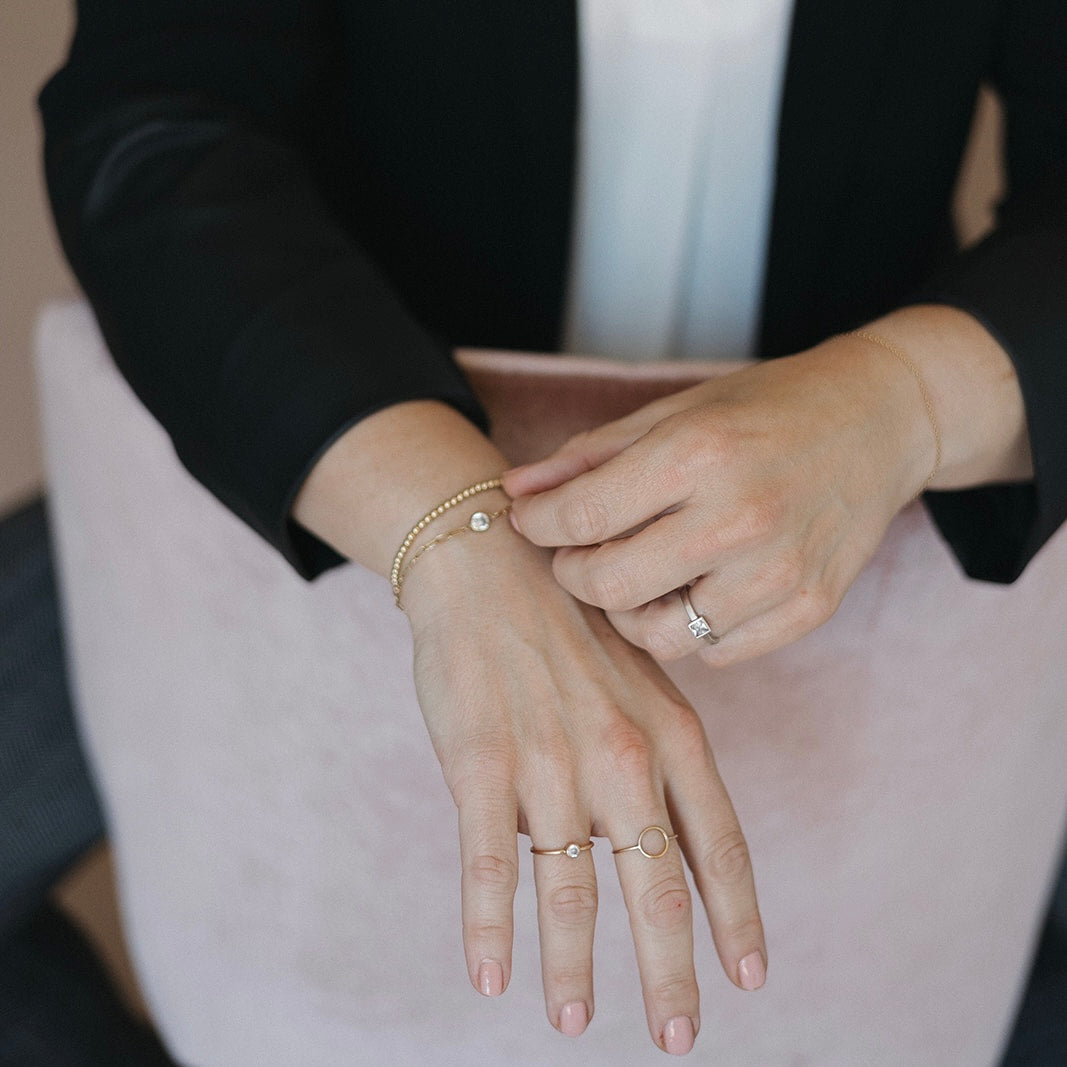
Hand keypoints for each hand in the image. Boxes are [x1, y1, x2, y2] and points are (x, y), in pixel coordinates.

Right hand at [404, 529, 765, 1053]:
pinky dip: (490, 928)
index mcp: (669, 734)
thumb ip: (663, 759)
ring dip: (575, 965)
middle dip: (671, 971)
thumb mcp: (641, 680)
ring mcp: (551, 762)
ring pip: (571, 889)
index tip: (749, 978)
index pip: (718, 844)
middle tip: (679, 1037)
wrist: (491, 561)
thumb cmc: (568, 628)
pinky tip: (491, 976)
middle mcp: (622, 756)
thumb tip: (680, 841)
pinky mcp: (482, 764)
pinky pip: (491, 864)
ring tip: (575, 1021)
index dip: (736, 917)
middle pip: (657, 885)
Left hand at [503, 335, 936, 666]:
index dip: (537, 525)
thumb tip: (514, 493)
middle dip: (574, 573)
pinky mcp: (810, 608)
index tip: (530, 522)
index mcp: (699, 454)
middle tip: (579, 553)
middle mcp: (740, 517)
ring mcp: (780, 571)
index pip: (581, 516)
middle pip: (608, 586)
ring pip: (657, 636)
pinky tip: (695, 587)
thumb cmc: (765, 409)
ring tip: (638, 572)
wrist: (879, 421)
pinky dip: (690, 626)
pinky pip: (715, 651)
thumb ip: (589, 456)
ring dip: (629, 611)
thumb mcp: (674, 412)